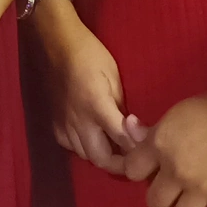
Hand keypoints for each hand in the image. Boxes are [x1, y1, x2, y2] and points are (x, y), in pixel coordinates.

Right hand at [29, 0, 143, 174]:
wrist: (57, 43)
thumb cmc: (91, 54)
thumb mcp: (114, 76)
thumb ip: (121, 107)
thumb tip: (134, 130)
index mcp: (96, 106)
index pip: (122, 140)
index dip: (139, 149)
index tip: (151, 150)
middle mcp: (78, 121)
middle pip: (101, 158)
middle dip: (120, 163)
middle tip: (135, 158)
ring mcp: (64, 124)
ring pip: (85, 156)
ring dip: (102, 156)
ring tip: (117, 149)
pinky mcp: (55, 123)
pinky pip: (71, 146)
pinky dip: (84, 148)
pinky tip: (93, 138)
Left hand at [120, 84, 206, 206]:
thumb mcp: (174, 114)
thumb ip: (152, 131)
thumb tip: (129, 128)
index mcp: (159, 146)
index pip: (132, 172)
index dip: (141, 172)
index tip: (153, 171)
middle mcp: (176, 171)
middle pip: (154, 203)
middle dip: (163, 197)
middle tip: (176, 190)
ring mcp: (203, 188)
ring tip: (195, 205)